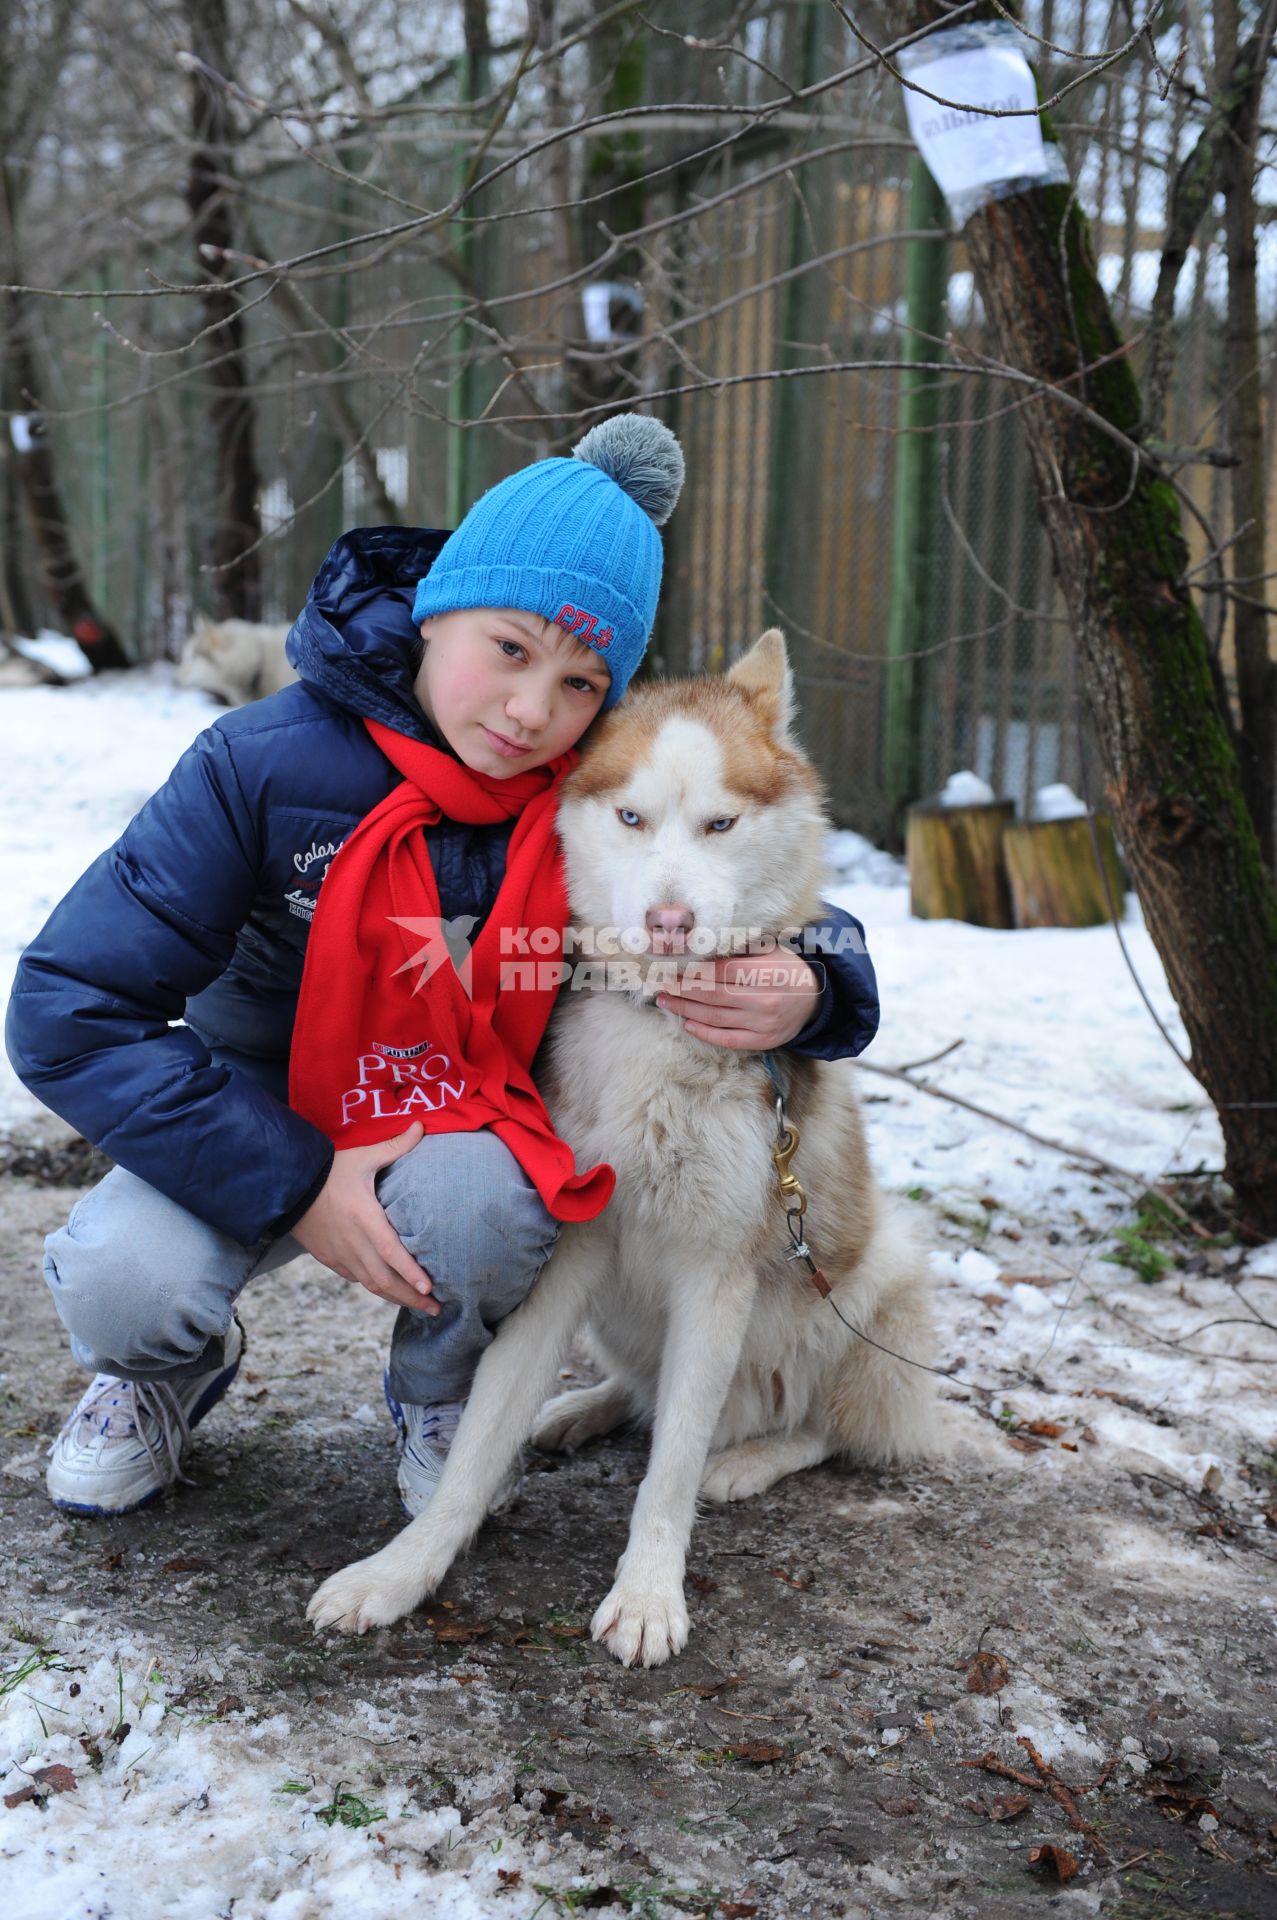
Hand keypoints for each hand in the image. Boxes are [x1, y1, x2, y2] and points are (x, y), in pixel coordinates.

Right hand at [292, 1122, 440, 1313]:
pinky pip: (356, 1279)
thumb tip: (421, 1126)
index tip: (431, 1289)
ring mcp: (340, 1254)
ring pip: (371, 1285)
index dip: (411, 1273)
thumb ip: (395, 1146)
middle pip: (385, 1279)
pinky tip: (390, 1290)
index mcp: (364, 1218)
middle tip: (437, 1309)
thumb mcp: (362, 1157)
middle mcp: (353, 1242)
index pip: (391, 1252)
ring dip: (396, 1298)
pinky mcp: (330, 1259)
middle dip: (412, 1297)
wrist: (286, 1186)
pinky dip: (376, 1288)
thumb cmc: (329, 1170)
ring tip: (420, 1306)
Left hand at [655, 948, 820, 1049]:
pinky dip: (704, 1032)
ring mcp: (762, 1024)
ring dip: (685, 1010)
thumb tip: (698, 948)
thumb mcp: (768, 950)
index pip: (718, 972)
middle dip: (681, 990)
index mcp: (764, 973)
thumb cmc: (785, 968)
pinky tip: (687, 1023)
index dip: (691, 972)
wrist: (815, 998)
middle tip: (660, 986)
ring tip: (666, 1002)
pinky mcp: (763, 1041)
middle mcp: (763, 1000)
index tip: (670, 969)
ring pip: (714, 1018)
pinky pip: (726, 1039)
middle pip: (711, 995)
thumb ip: (738, 950)